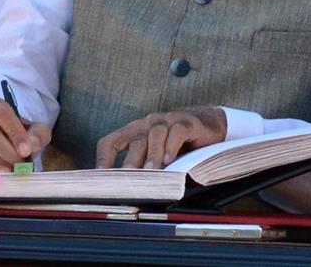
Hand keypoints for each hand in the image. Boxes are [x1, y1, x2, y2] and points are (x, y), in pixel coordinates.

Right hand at [0, 96, 50, 172]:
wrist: (12, 144)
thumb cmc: (23, 132)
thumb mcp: (36, 128)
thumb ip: (39, 133)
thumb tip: (33, 144)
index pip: (0, 112)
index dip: (14, 131)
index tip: (26, 149)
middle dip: (7, 150)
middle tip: (23, 161)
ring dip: (0, 161)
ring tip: (17, 167)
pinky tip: (5, 173)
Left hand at [95, 107, 226, 169]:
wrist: (210, 126)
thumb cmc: (179, 145)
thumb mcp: (157, 156)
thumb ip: (144, 167)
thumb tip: (130, 190)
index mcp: (135, 132)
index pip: (111, 141)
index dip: (103, 159)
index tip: (101, 178)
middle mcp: (148, 123)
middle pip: (135, 140)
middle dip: (131, 162)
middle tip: (129, 180)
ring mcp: (168, 120)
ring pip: (155, 134)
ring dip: (152, 155)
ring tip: (152, 172)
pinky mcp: (186, 122)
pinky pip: (176, 132)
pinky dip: (171, 145)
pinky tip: (169, 159)